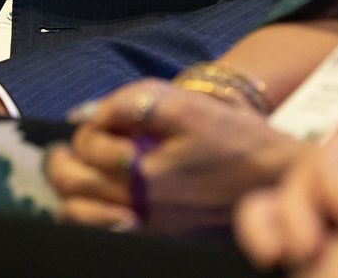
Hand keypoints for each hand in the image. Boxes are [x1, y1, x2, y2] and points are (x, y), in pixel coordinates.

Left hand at [48, 80, 309, 235]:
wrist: (275, 179)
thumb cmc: (236, 139)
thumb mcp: (190, 106)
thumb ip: (135, 102)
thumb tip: (86, 113)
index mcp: (144, 174)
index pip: (87, 148)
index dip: (88, 127)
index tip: (102, 119)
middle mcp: (139, 208)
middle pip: (72, 187)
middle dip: (63, 161)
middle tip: (66, 147)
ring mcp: (146, 227)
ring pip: (79, 217)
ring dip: (70, 192)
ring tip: (78, 173)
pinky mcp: (156, 235)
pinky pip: (103, 232)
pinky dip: (88, 215)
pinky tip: (98, 199)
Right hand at [233, 122, 337, 271]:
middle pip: (308, 169)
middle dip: (307, 206)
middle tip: (319, 248)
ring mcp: (321, 208)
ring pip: (277, 194)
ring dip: (282, 223)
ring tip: (301, 255)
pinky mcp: (302, 240)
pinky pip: (263, 220)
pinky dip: (260, 233)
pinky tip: (271, 258)